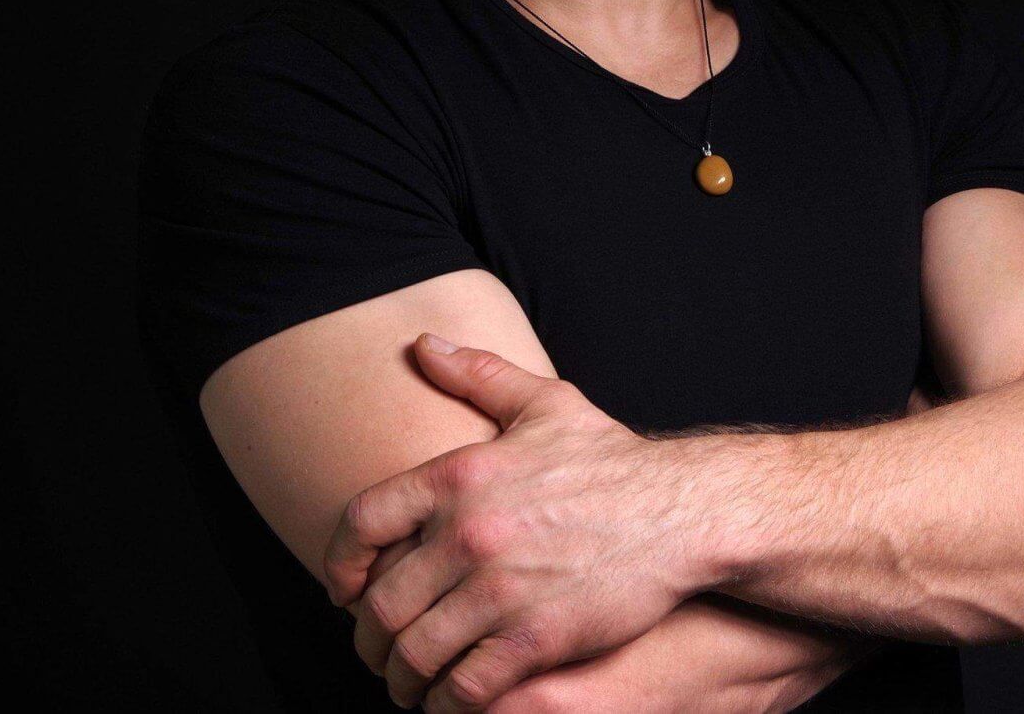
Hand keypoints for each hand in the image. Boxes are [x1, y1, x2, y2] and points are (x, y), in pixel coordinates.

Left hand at [323, 334, 718, 711]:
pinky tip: (450, 701)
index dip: (340, 563)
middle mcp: (469, 532)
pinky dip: (446, 703)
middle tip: (377, 652)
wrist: (683, 511)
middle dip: (368, 639)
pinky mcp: (535, 638)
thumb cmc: (615, 461)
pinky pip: (464, 686)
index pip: (361, 522)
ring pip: (415, 652)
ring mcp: (500, 589)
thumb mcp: (547, 404)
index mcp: (460, 476)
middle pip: (380, 602)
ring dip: (401, 679)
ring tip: (409, 686)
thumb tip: (422, 345)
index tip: (346, 588)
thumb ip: (479, 374)